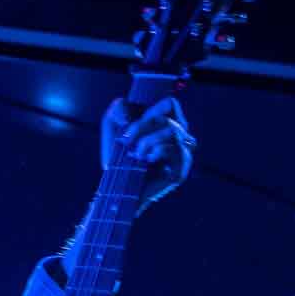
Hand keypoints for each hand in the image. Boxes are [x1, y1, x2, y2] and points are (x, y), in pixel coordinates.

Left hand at [101, 94, 195, 210]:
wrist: (116, 191)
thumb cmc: (117, 160)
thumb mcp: (112, 129)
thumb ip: (117, 109)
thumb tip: (127, 104)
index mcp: (167, 126)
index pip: (171, 104)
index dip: (151, 110)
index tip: (130, 126)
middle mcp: (179, 139)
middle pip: (168, 118)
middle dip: (142, 127)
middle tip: (126, 141)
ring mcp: (182, 155)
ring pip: (172, 130)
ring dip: (147, 140)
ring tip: (136, 154)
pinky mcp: (180, 170)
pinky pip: (175, 148)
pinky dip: (157, 150)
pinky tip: (146, 160)